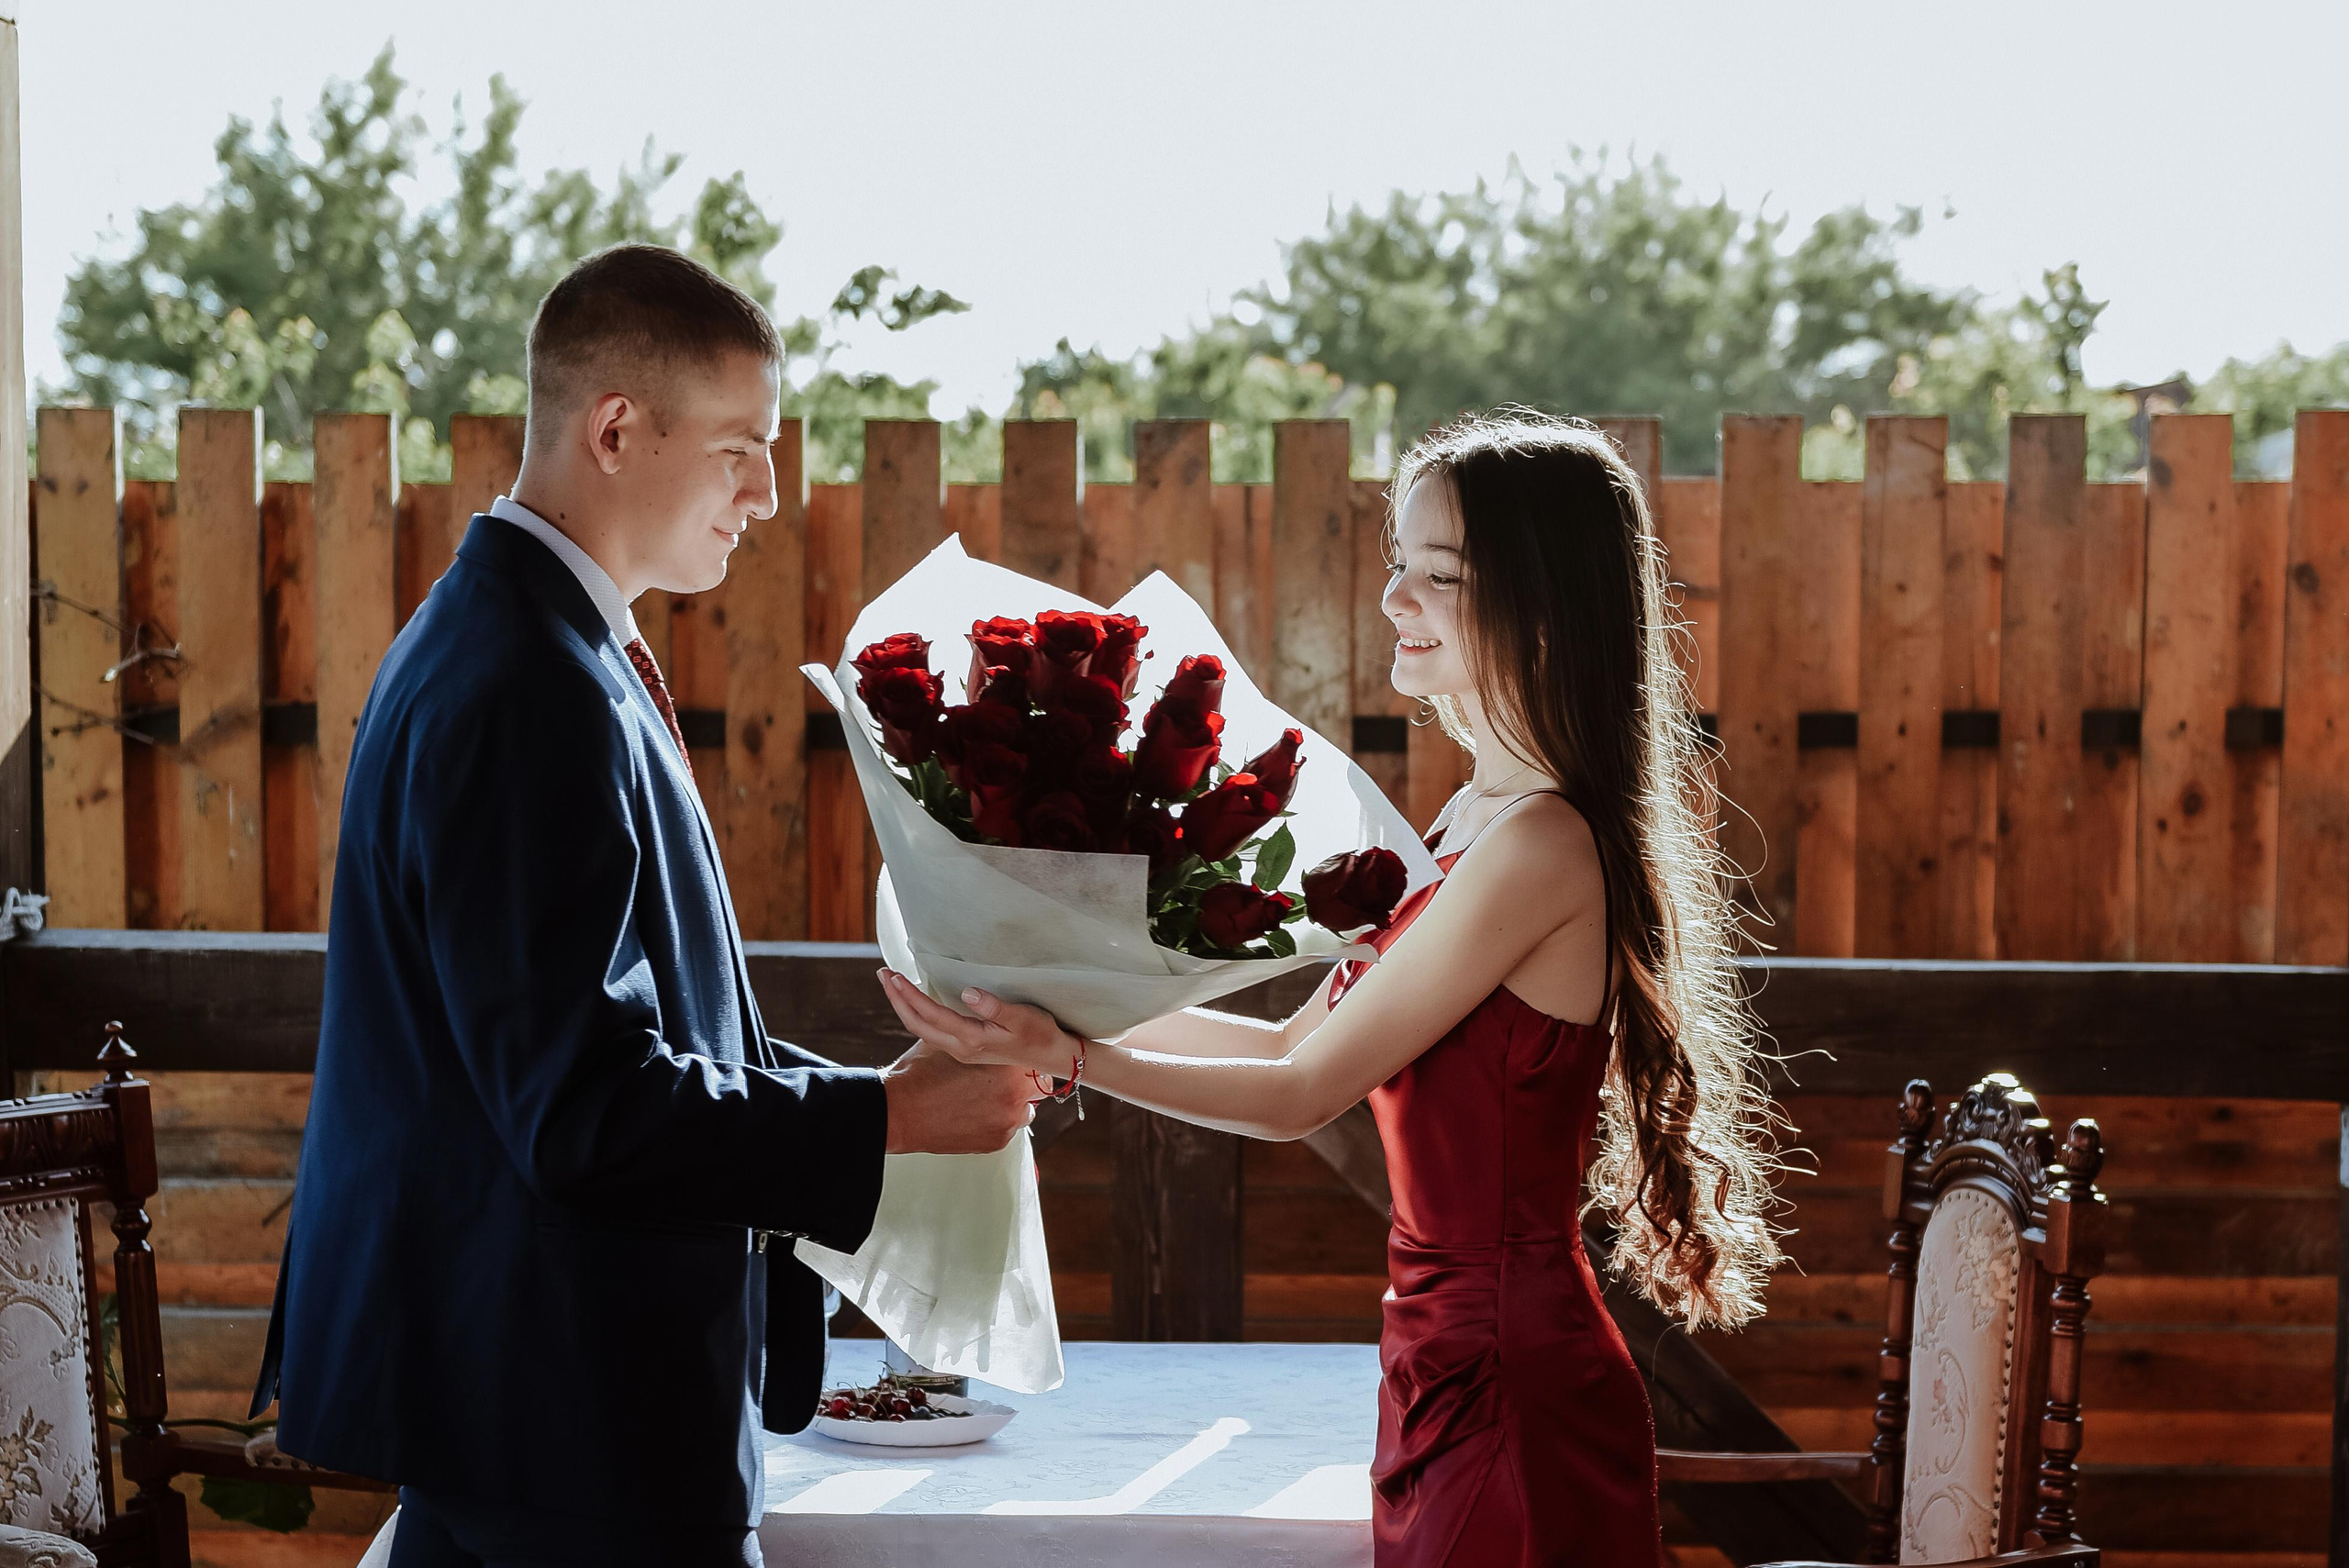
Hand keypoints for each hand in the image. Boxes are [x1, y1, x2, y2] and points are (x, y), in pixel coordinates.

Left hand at [877, 970, 1081, 1079]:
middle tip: (883, 974)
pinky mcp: (965, 1046)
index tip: (895, 976)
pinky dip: (917, 1012)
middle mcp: (960, 1047)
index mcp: (971, 1038)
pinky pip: (931, 1029)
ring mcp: (961, 1049)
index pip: (931, 1015)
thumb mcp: (1022, 1017)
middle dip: (897, 999)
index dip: (910, 996)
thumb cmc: (1039, 1032)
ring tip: (892, 983)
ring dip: (904, 1005)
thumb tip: (968, 992)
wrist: (1051, 1056)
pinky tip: (915, 1000)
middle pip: (917, 1023)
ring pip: (921, 1028)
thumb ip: (994, 1006)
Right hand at [879, 1041, 1034, 1155]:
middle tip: (1000, 1081)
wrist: (900, 1112)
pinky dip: (994, 1123)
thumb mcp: (949, 1044)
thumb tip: (974, 1025)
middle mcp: (1015, 1093)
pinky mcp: (997, 1142)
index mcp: (1006, 1063)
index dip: (1017, 1060)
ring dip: (1010, 1105)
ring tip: (985, 1100)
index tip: (1007, 1061)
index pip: (1029, 1059)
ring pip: (1023, 1110)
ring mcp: (1008, 1121)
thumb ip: (971, 1038)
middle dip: (1020, 1083)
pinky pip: (1006, 1129)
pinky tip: (974, 1115)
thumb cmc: (922, 1074)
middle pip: (1035, 1085)